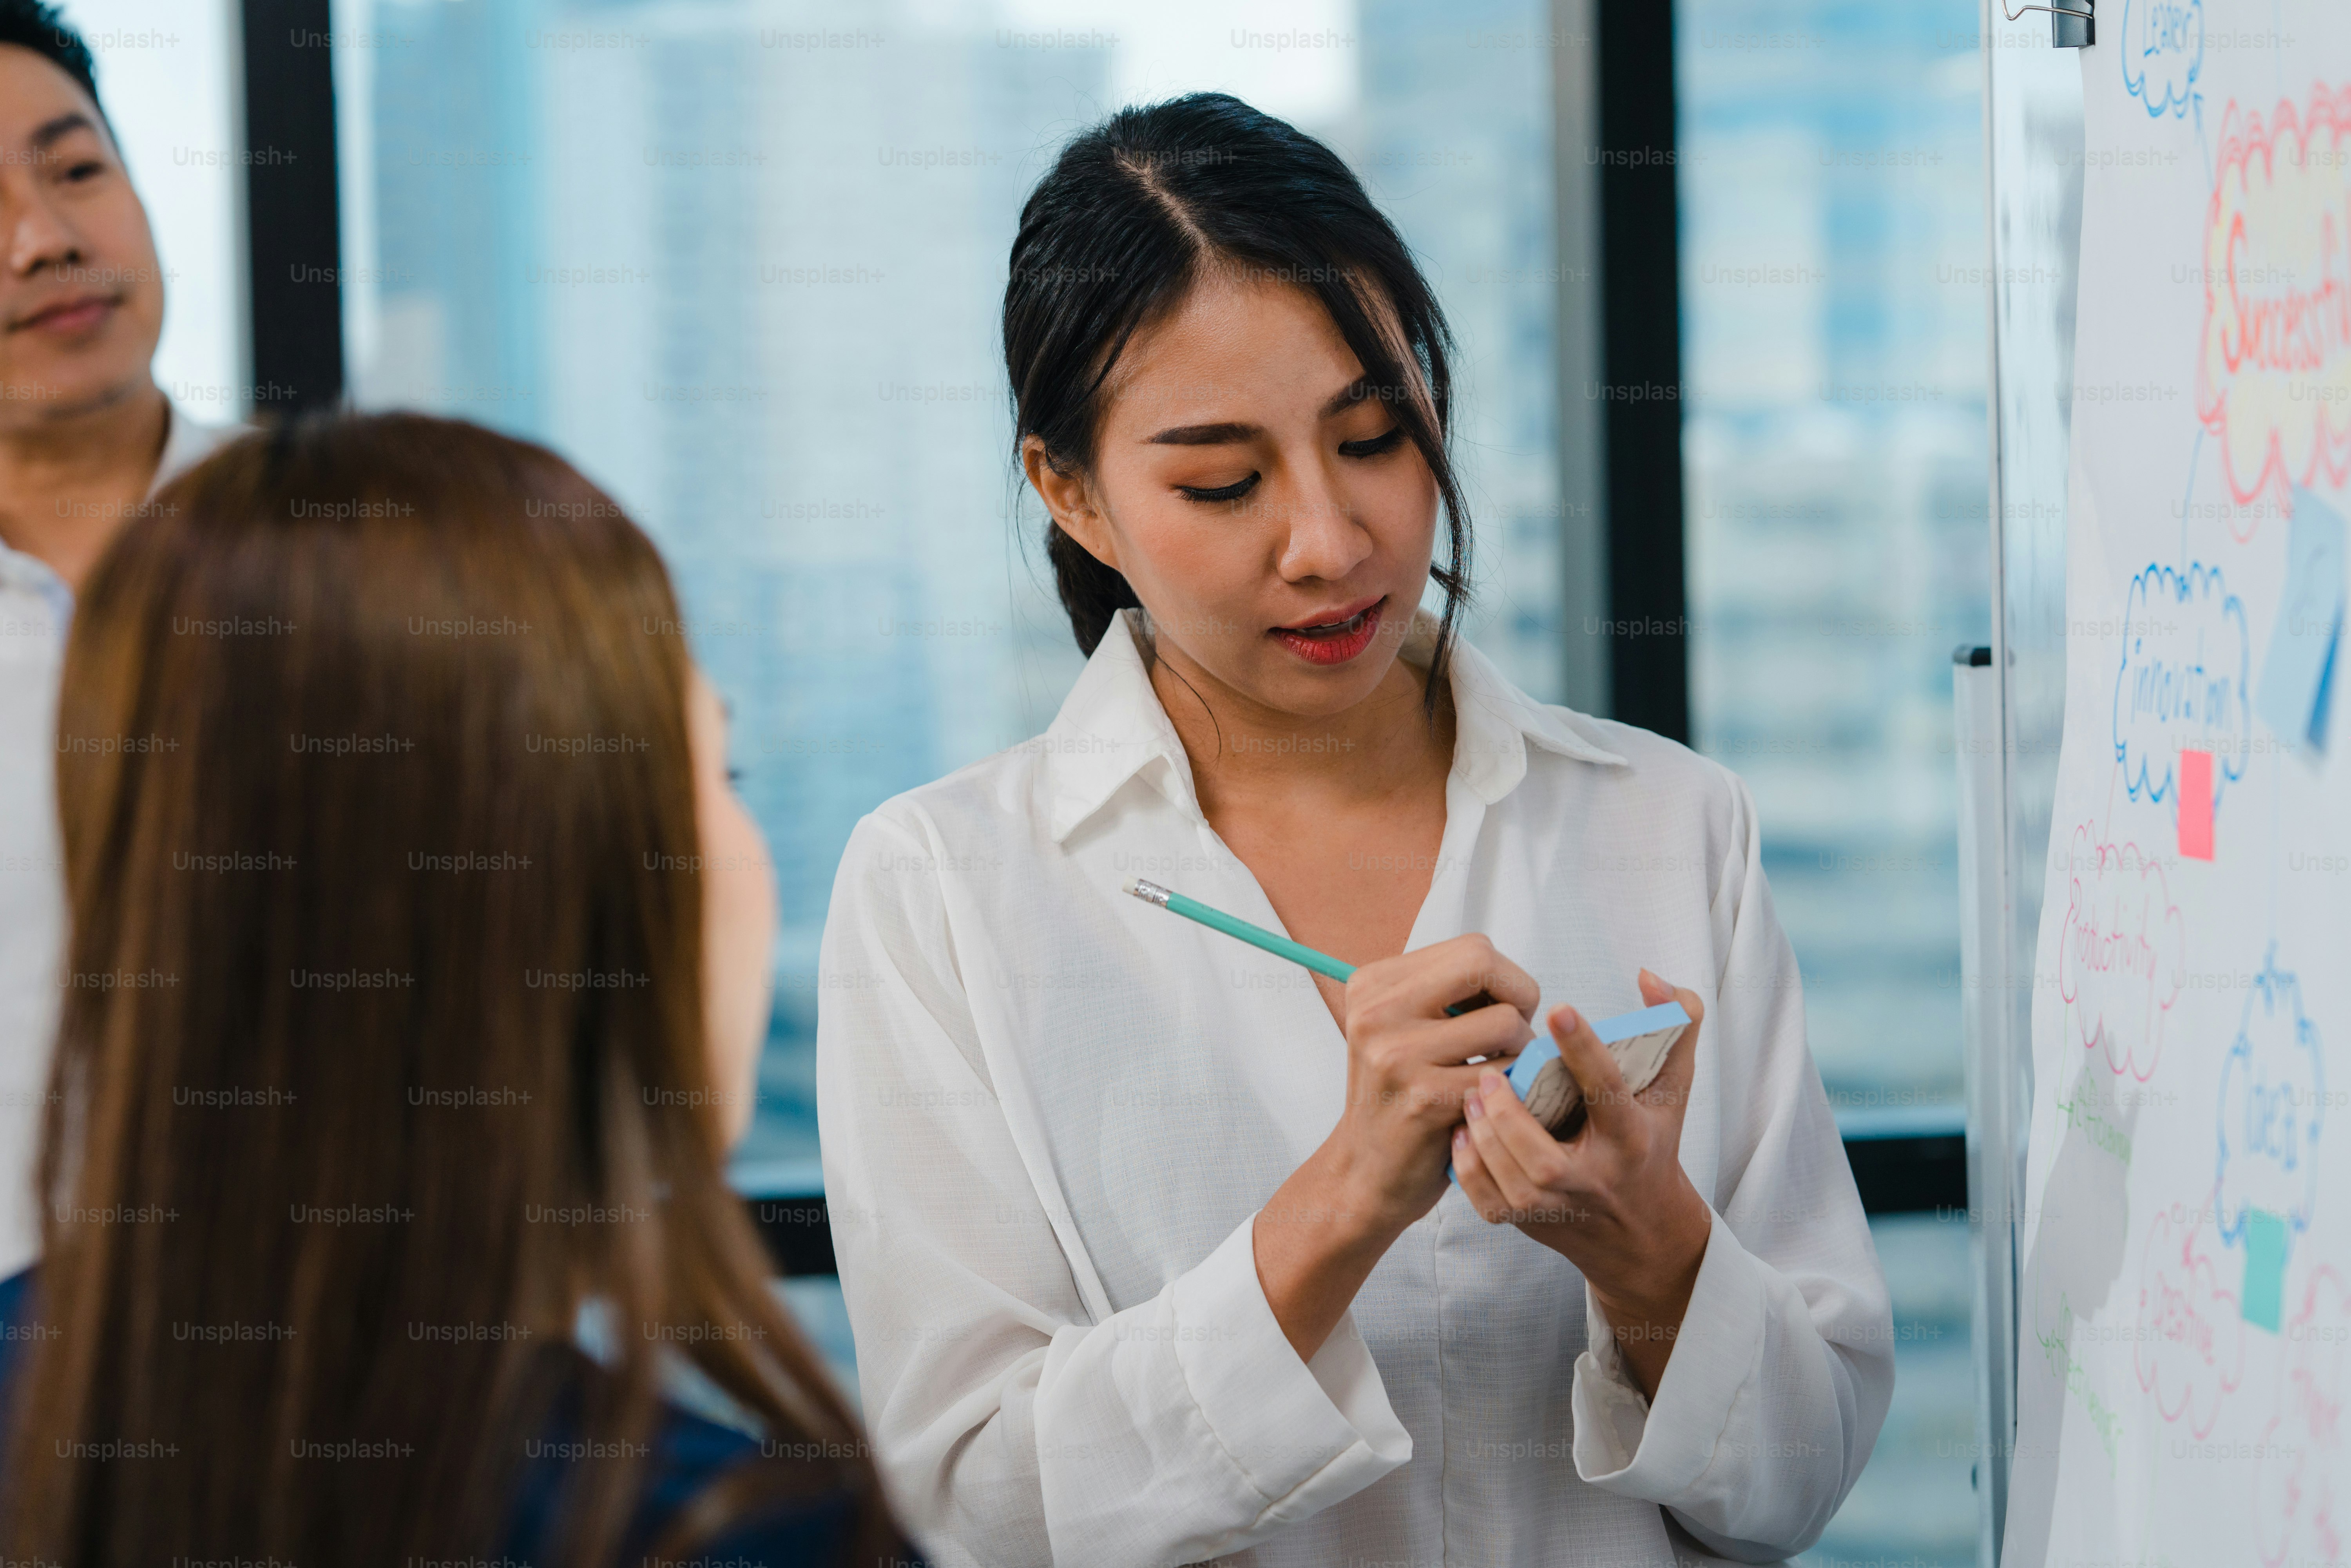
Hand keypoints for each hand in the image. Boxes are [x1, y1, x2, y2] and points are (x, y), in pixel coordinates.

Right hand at [1324, 934, 1539, 1229]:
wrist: (1367, 1172)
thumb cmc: (1401, 1095)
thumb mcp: (1402, 1029)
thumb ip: (1444, 993)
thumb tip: (1509, 978)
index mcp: (1372, 984)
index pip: (1472, 948)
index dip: (1503, 979)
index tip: (1495, 1013)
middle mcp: (1377, 1011)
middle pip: (1484, 966)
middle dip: (1520, 999)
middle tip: (1510, 1037)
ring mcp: (1397, 1054)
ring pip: (1505, 1021)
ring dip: (1519, 1051)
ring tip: (1498, 1073)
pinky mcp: (1424, 1098)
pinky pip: (1503, 1073)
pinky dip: (1510, 1088)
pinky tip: (1489, 1103)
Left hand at [1451, 969, 1711, 1397]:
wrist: (1642, 1232)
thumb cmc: (1651, 1142)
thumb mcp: (1671, 1086)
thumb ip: (1673, 1025)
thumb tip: (1650, 975)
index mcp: (1633, 1138)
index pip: (1610, 1093)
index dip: (1585, 1050)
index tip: (1558, 1008)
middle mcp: (1597, 1179)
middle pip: (1548, 1163)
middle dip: (1512, 1120)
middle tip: (1488, 1075)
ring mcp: (1561, 1209)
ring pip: (1514, 1186)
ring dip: (1485, 1141)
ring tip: (1470, 1098)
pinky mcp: (1530, 1225)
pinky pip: (1490, 1204)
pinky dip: (1469, 1170)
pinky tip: (1462, 1132)